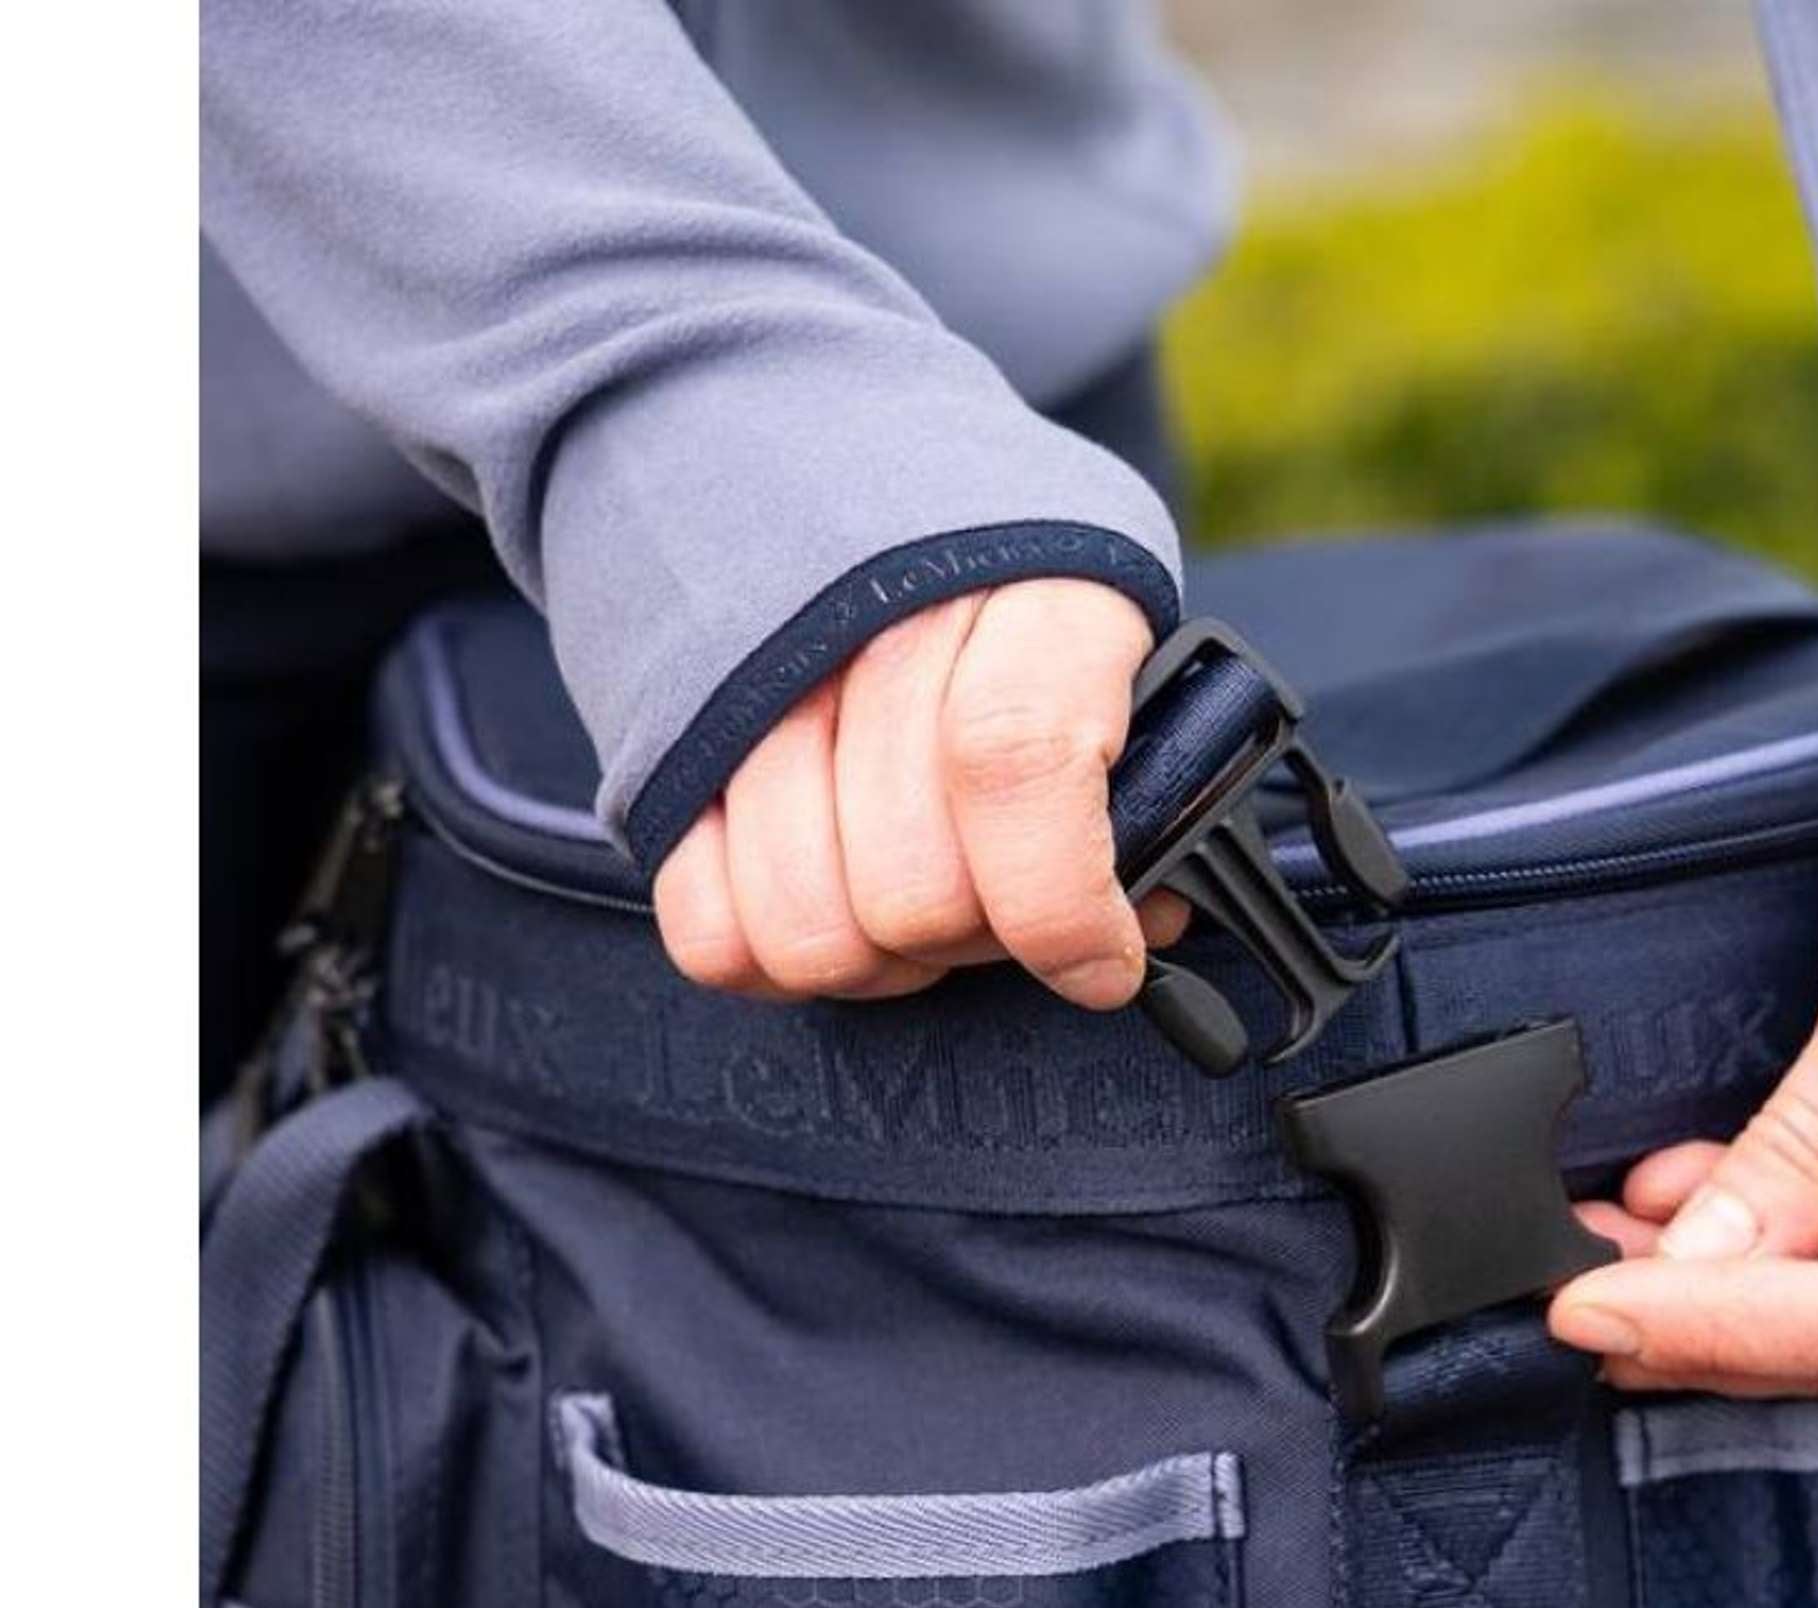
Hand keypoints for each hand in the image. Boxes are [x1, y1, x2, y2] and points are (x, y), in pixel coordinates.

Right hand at [651, 577, 1184, 1005]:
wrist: (802, 431)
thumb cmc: (995, 577)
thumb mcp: (1107, 628)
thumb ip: (1151, 770)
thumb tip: (1147, 917)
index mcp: (1017, 584)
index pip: (1013, 762)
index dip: (1059, 903)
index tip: (1100, 964)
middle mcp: (868, 631)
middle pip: (914, 890)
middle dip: (975, 939)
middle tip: (996, 898)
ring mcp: (749, 695)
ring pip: (814, 935)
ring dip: (883, 960)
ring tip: (913, 893)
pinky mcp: (667, 757)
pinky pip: (713, 938)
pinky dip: (775, 956)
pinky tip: (829, 897)